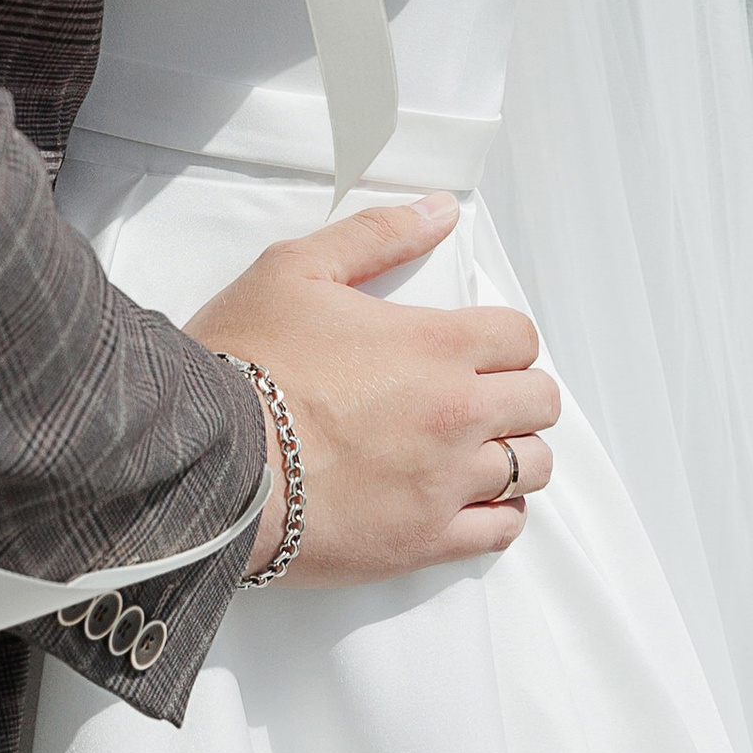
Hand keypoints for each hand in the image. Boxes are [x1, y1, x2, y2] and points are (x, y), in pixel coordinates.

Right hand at [190, 193, 558, 581]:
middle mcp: (456, 413)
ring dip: (513, 451)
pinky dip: (498, 512)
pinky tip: (469, 498)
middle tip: (479, 392)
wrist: (214, 459)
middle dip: (517, 390)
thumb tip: (438, 211)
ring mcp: (446, 483)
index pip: (520, 336)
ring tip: (476, 446)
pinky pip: (501, 530)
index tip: (476, 346)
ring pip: (530, 468)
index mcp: (434, 344)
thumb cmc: (246, 362)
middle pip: (539, 401)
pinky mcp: (426, 541)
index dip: (502, 336)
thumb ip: (377, 235)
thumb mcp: (297, 268)